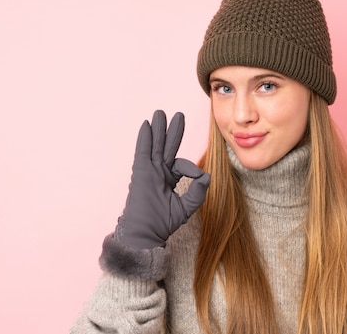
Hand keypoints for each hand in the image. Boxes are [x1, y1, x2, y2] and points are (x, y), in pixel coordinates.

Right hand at [115, 110, 209, 249]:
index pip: (181, 164)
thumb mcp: (187, 206)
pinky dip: (145, 137)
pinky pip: (143, 151)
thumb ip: (198, 191)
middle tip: (178, 115)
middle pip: (166, 147)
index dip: (191, 168)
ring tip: (161, 113)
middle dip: (172, 131)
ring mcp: (148, 171)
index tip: (197, 176)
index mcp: (168, 179)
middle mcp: (158, 172)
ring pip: (155, 145)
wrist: (146, 233)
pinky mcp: (141, 172)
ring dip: (158, 129)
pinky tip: (147, 125)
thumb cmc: (163, 223)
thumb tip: (206, 175)